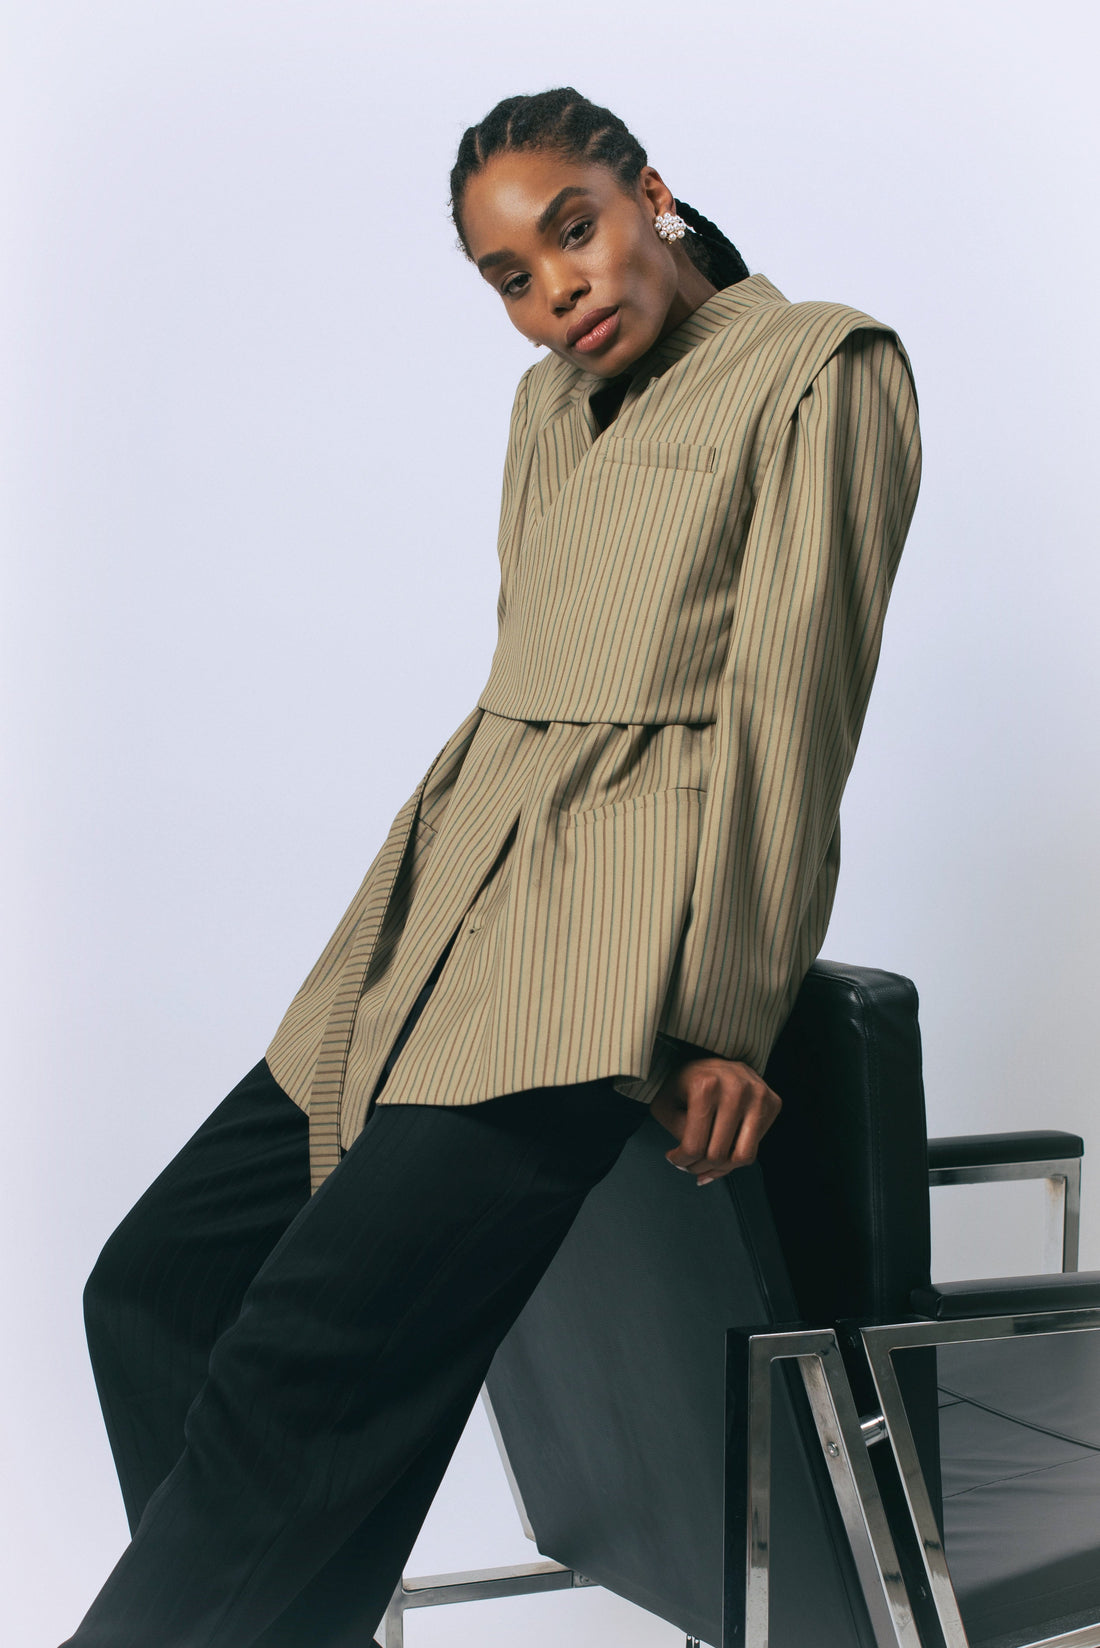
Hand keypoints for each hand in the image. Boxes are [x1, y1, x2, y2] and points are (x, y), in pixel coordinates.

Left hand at [648, 1053, 780, 1185]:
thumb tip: (695, 1162)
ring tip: (707, 1162)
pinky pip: (755, 1147)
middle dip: (698, 1167)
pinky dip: (737, 1156)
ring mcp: (759, 1095)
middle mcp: (737, 1088)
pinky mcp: (773, 1102)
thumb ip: (677, 1133)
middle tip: (689, 1162)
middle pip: (718, 1155)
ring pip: (742, 1157)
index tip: (674, 1158)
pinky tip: (724, 1148)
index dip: (680, 1160)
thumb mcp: (666, 1104)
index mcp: (706, 1086)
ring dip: (721, 1168)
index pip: (695, 1146)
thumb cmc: (686, 1083)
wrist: (715, 1056)